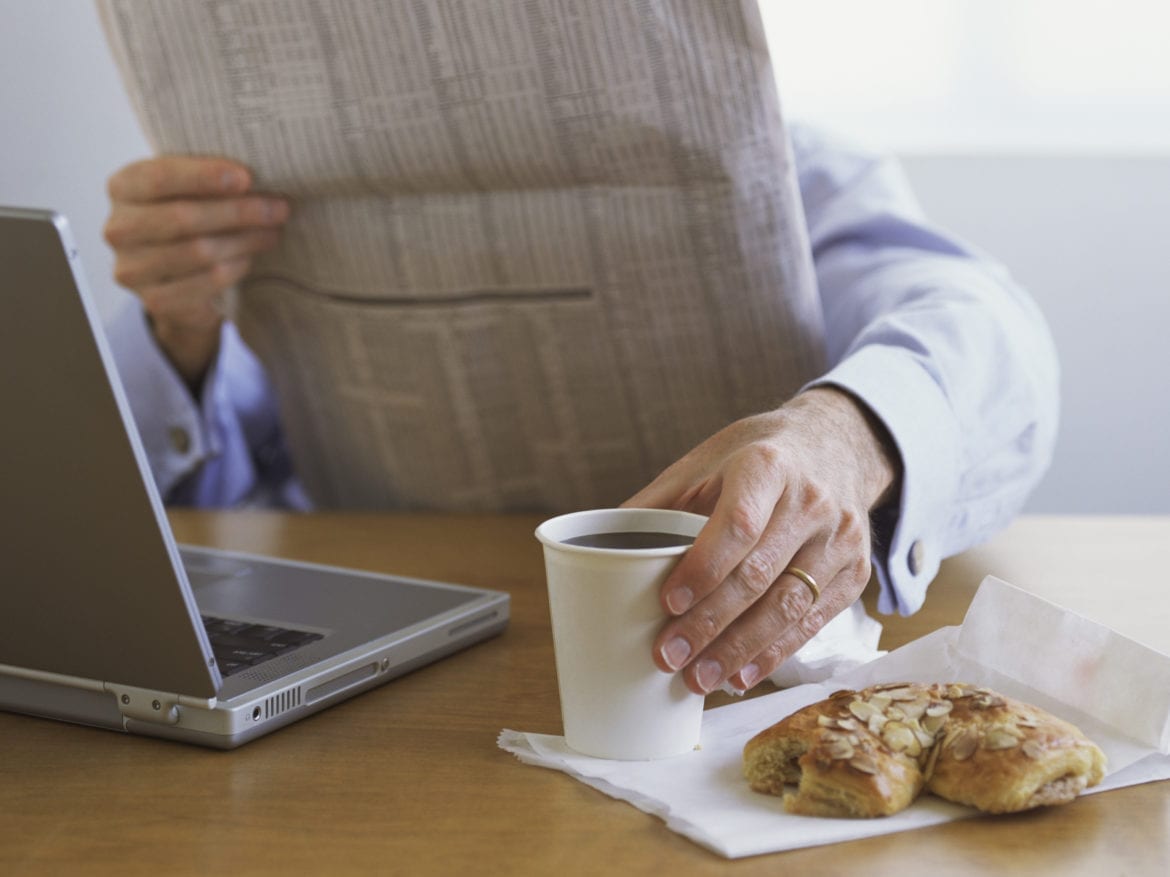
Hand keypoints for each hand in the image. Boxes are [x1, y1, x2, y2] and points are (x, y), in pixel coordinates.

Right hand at [103, 155, 289, 386]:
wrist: (177, 279)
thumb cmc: (189, 220)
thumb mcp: (190, 192)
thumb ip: (209, 180)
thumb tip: (259, 176)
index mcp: (123, 188)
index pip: (160, 177)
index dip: (204, 176)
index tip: (247, 178)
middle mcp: (118, 228)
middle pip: (183, 217)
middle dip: (238, 212)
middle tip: (279, 208)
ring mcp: (132, 268)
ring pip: (199, 251)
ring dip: (245, 240)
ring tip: (273, 232)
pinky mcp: (153, 300)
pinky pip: (206, 282)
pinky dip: (236, 268)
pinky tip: (250, 258)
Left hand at [623, 387, 900, 694]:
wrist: (835, 445)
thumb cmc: (756, 457)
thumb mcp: (705, 462)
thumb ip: (657, 504)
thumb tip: (592, 549)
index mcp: (767, 467)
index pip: (738, 524)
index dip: (703, 568)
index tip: (667, 603)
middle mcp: (811, 501)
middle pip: (759, 574)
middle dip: (710, 624)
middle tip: (668, 657)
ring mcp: (839, 539)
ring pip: (788, 606)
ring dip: (740, 650)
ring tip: (699, 678)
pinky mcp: (855, 572)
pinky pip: (813, 621)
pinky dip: (776, 653)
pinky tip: (742, 675)